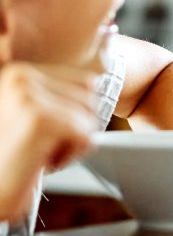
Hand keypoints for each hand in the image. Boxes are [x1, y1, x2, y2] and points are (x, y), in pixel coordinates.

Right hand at [0, 62, 97, 221]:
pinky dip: (70, 156)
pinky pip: (85, 135)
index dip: (77, 113)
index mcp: (20, 72)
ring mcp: (27, 96)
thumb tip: (96, 81)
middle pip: (90, 98)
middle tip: (40, 147)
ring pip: (89, 117)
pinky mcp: (38, 120)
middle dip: (76, 129)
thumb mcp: (35, 116)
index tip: (45, 132)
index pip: (86, 82)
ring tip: (37, 154)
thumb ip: (59, 95)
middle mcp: (20, 77)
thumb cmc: (14, 159)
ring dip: (72, 144)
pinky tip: (40, 163)